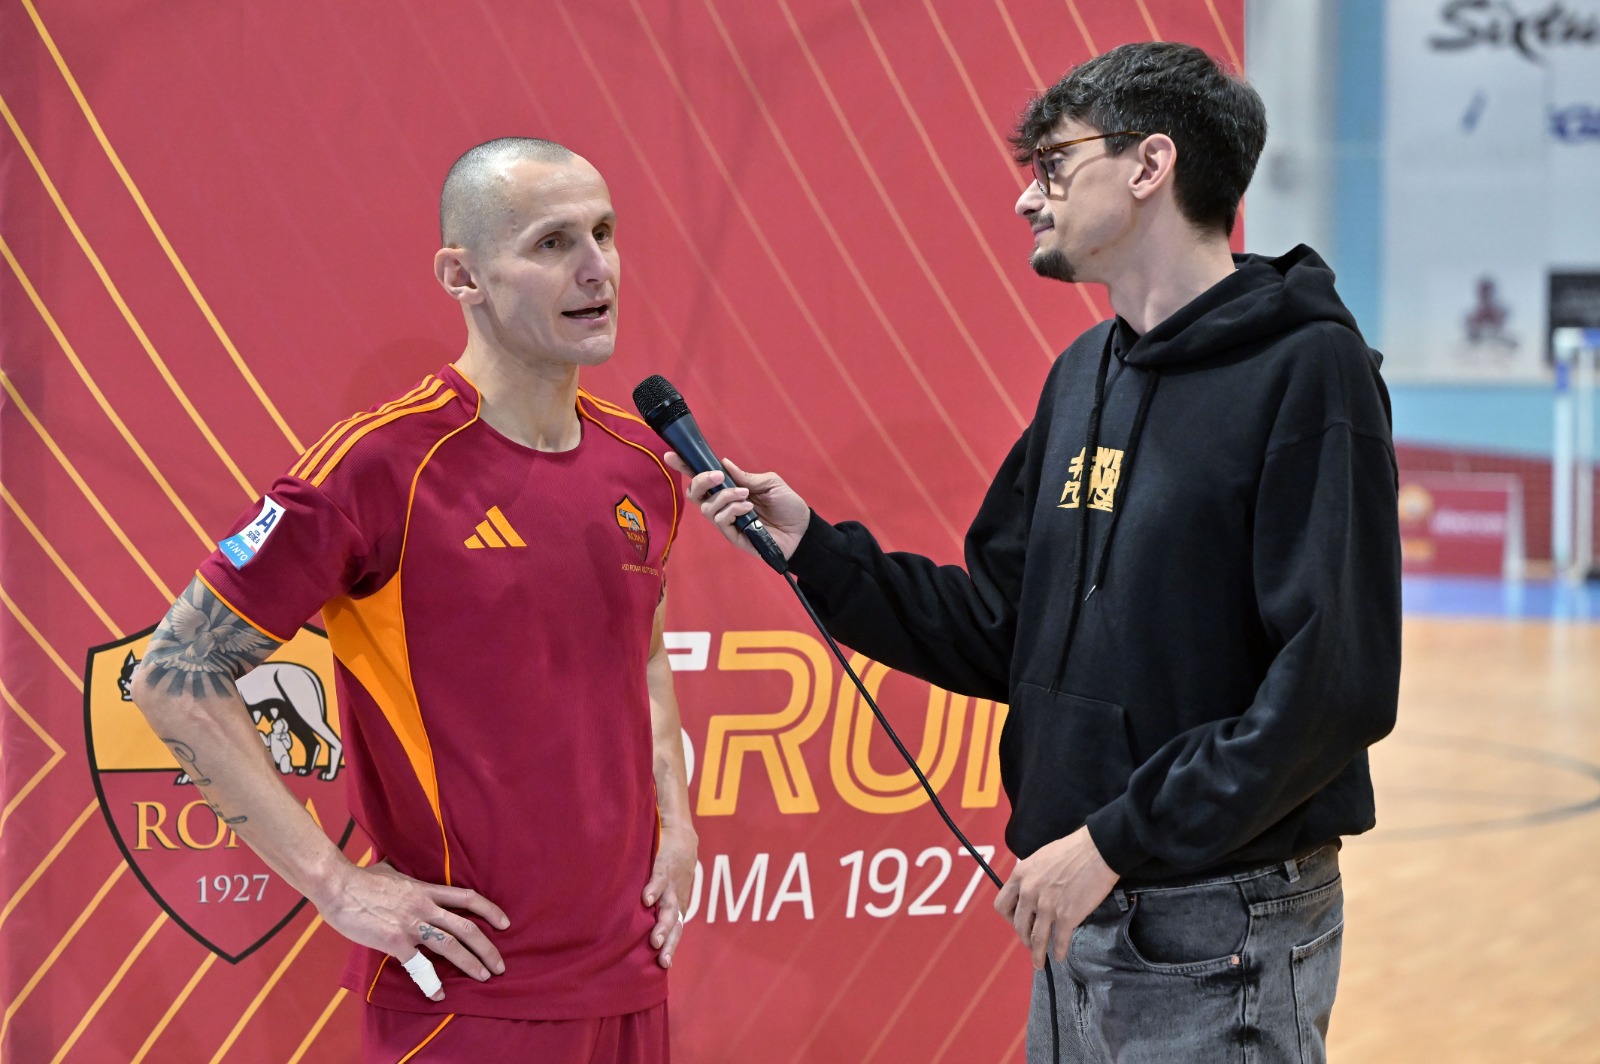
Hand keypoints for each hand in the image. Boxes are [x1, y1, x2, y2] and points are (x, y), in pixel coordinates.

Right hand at [315, 859, 509, 999]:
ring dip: (471, 963)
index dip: (489, 910)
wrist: (337, 885)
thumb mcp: (389, 868)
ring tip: (484, 976)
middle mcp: (424, 907)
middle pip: (466, 927)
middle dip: (487, 947)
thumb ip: (400, 872)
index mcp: (425, 890)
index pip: (466, 898)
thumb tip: (394, 864)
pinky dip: (431, 983)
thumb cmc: (359, 877)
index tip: (505, 923)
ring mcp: (411, 924)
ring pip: (451, 945)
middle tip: (500, 965)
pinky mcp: (395, 941)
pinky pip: (419, 966)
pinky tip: (439, 994)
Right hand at [642, 823, 697, 968]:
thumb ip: (655, 908)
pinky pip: (659, 879)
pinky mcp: (664, 865)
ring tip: (655, 940)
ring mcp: (671, 883)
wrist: (681, 836)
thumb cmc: (671, 868)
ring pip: (669, 906)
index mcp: (676, 905)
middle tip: (660, 958)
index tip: (664, 965)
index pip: (676, 930)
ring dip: (663, 923)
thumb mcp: (668, 890)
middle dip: (668, 941)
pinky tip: (646, 899)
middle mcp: (675, 898)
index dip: (671, 946)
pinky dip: (654, 889)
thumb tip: (635, 931)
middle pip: (674, 923)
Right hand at [663, 455, 809, 560]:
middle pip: (695, 494)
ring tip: (745, 494)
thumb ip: (745, 476)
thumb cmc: (788, 505)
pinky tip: (748, 507)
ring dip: (724, 496)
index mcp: (731, 490)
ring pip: (706, 508)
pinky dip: (732, 510)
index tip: (672, 455)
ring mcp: (728, 522)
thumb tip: (723, 464)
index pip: (703, 479)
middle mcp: (725, 505)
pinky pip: (721, 521)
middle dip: (700, 481)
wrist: (803, 530)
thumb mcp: (769, 483)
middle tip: (717, 476)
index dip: (686, 467)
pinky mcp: (734, 536)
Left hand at [994, 826, 1117, 968]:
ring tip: (1038, 963)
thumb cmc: (1072, 850)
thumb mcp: (1040, 858)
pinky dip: (1058, 952)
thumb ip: (1031, 877)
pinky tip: (1059, 956)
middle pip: (1018, 925)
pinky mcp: (1066, 916)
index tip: (1017, 922)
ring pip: (1036, 939)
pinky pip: (1058, 941)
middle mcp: (1029, 893)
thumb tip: (1030, 892)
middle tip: (1030, 942)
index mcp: (1020, 876)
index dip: (1009, 917)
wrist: (1097, 851)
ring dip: (1036, 954)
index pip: (1002, 904)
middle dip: (1023, 937)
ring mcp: (1047, 907)